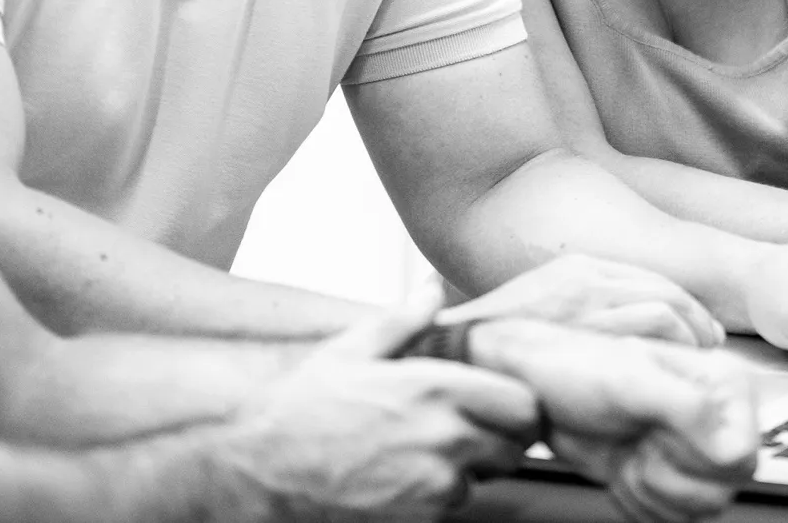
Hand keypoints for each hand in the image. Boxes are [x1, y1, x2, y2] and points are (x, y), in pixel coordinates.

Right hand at [212, 298, 538, 519]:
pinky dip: (441, 493)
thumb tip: (432, 287)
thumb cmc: (302, 408)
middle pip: (517, 446)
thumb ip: (405, 318)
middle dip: (501, 437)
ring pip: (486, 478)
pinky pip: (454, 505)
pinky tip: (407, 474)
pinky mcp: (420, 517)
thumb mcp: (352, 348)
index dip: (518, 404)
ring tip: (428, 449)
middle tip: (471, 426)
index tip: (501, 401)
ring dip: (471, 467)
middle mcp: (446, 437)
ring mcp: (435, 483)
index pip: (525, 405)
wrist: (263, 469)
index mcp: (437, 387)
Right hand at [447, 253, 723, 346]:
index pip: (646, 277)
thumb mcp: (540, 309)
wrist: (463, 347)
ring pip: (668, 304)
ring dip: (693, 334)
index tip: (696, 324)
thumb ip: (577, 313)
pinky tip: (681, 362)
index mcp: (575, 268)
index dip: (681, 302)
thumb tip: (613, 333)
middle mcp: (587, 277)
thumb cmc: (496, 340)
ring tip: (701, 358)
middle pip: (664, 288)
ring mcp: (592, 301)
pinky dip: (679, 342)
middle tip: (709, 341)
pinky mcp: (595, 325)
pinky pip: (657, 323)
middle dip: (696, 318)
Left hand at [469, 318, 758, 522]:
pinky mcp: (670, 474)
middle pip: (721, 488)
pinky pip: (671, 516)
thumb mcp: (631, 380)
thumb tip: (731, 449)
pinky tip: (622, 463)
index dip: (698, 456)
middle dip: (666, 471)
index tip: (661, 433)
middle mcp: (715, 417)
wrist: (541, 387)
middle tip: (637, 436)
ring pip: (697, 507)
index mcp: (722, 385)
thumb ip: (687, 408)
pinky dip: (639, 498)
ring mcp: (693, 448)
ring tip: (626, 446)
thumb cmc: (575, 366)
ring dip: (649, 485)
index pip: (742, 454)